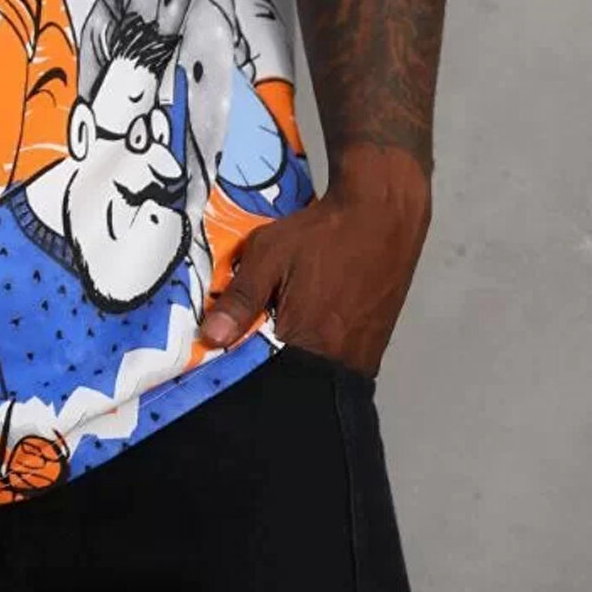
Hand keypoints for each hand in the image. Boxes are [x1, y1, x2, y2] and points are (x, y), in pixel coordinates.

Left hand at [197, 147, 430, 377]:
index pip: (263, 374)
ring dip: (293, 352)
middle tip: (253, 328)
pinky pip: (338, 360)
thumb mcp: (269, 254)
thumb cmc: (322, 234)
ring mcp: (363, 357)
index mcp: (308, 344)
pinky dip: (317, 346)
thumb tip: (210, 338)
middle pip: (291, 375)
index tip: (225, 347)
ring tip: (279, 320)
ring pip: (314, 367)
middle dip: (267, 356)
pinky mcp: (376, 345)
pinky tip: (306, 317)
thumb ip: (241, 298)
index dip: (242, 359)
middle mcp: (340, 362)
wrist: (381, 216)